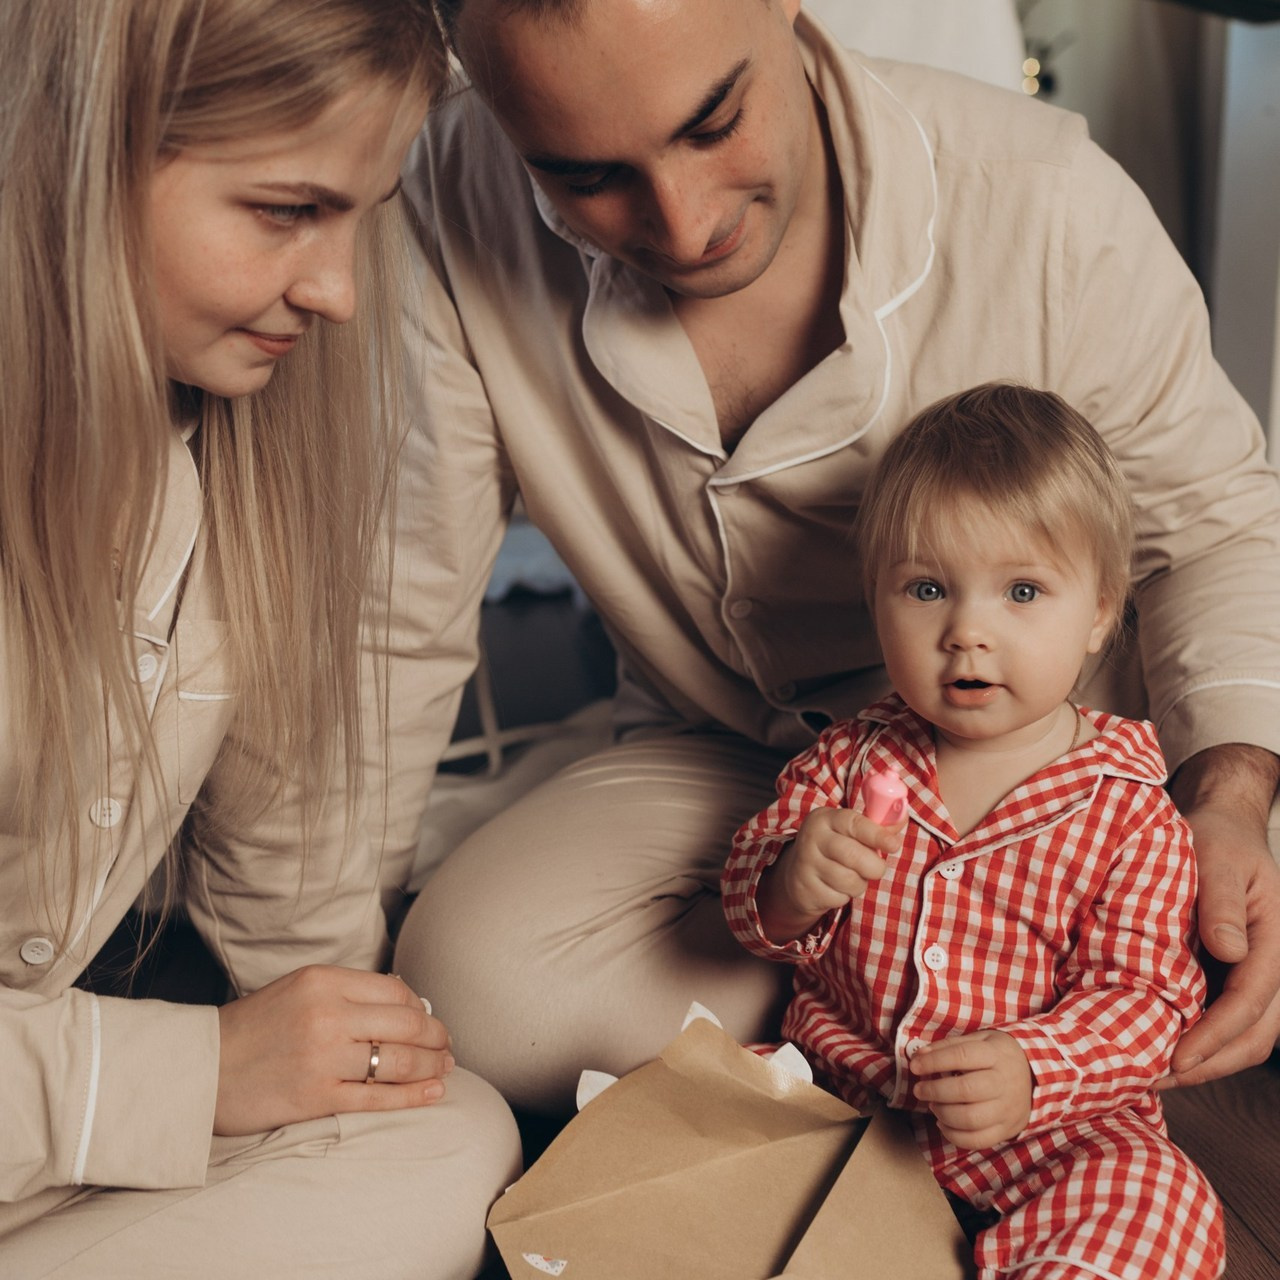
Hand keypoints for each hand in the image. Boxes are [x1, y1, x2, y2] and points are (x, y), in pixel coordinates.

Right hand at [214, 965, 453, 1135]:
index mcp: (323, 981)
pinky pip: (378, 1097)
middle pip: (406, 1024)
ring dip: (432, 1066)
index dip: (421, 1009)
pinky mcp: (317, 1097)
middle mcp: (327, 1014)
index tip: (429, 1021)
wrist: (201, 1068)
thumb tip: (406, 998)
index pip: (395, 991)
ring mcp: (324, 1057)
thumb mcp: (299, 988)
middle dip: (437, 1037)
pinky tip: (432, 1092)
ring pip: (399, 1060)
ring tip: (445, 1068)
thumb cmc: (253, 1028)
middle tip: (447, 1046)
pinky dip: (413, 1095)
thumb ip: (348, 991)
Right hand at [757, 806, 903, 942]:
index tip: (894, 845)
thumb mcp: (850, 832)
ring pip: (849, 880)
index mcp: (824, 818)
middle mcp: (811, 838)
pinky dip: (845, 896)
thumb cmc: (834, 848)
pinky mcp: (805, 889)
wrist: (797, 875)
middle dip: (874, 866)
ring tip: (852, 876)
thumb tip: (903, 816)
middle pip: (853, 855)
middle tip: (876, 868)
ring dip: (859, 883)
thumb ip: (877, 826)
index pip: (853, 823)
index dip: (877, 835)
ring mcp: (806, 865)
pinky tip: (836, 887)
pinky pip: (839, 898)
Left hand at [910, 1030, 1031, 1149]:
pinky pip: (978, 1140)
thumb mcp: (979, 1040)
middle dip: (935, 1091)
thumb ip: (949, 1046)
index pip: (962, 1056)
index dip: (934, 1062)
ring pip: (970, 1119)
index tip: (915, 1066)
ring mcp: (1007, 1109)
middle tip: (919, 1090)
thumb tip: (920, 1055)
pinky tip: (943, 1122)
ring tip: (933, 1105)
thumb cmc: (997, 1055)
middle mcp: (1004, 1083)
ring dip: (943, 1113)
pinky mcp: (1007, 1130)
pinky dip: (954, 1135)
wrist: (1035, 1076)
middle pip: (966, 1091)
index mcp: (996, 1055)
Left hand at [1163, 745, 1279, 1086]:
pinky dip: (1199, 1044)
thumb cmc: (1216, 838)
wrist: (1221, 827)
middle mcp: (1274, 968)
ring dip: (1203, 1063)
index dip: (1213, 1037)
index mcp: (1276, 942)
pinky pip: (1226, 1023)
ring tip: (1150, 1075)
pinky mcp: (1235, 980)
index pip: (1248, 1004)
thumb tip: (1228, 950)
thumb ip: (1222, 902)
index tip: (1176, 1058)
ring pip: (1244, 1040)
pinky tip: (1157, 1048)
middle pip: (1252, 1038)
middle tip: (1152, 1080)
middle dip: (1207, 1066)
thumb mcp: (1216, 856)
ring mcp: (1257, 978)